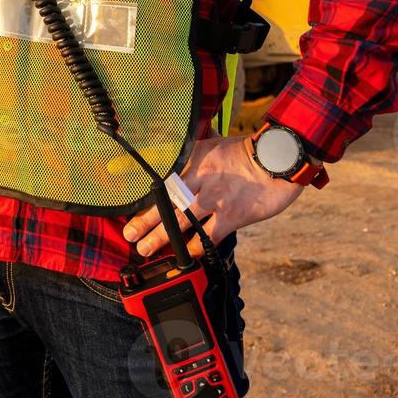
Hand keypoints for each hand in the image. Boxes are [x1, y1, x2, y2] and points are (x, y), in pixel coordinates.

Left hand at [123, 136, 304, 258]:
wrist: (280, 159)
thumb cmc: (249, 152)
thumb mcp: (217, 142)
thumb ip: (197, 146)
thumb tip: (181, 140)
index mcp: (195, 157)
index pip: (162, 169)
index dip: (139, 178)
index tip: (118, 185)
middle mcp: (201, 177)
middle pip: (166, 201)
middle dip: (145, 219)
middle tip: (129, 233)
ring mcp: (215, 199)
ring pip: (181, 221)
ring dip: (161, 237)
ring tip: (144, 248)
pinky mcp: (232, 216)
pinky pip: (208, 237)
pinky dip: (194, 248)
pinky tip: (183, 257)